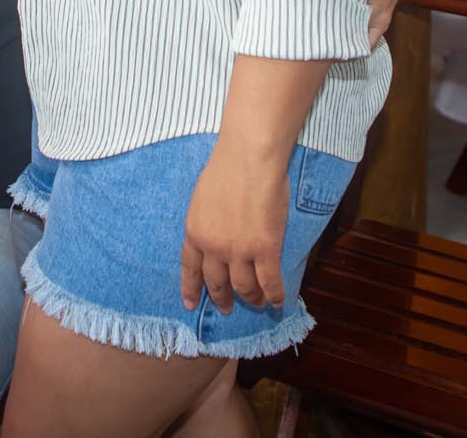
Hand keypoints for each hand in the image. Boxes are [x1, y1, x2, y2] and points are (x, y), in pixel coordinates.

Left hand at [181, 143, 287, 312]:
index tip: (190, 304)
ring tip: (255, 303)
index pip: (190, 268)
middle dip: (222, 298)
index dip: (191, 289)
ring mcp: (239, 250)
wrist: (249, 157)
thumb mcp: (202, 197)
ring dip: (250, 299)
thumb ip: (206, 220)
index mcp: (194, 231)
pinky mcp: (265, 248)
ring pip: (243, 287)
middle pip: (216, 282)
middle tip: (227, 308)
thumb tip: (214, 231)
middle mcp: (213, 247)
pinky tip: (276, 302)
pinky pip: (269, 282)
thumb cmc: (227, 167)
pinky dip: (273, 295)